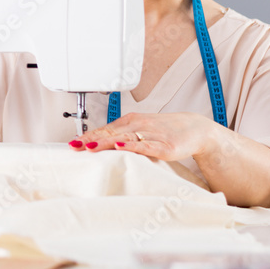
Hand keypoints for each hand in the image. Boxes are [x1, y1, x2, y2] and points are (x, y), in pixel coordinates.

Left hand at [68, 111, 221, 163]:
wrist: (196, 129)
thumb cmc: (166, 130)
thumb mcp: (141, 130)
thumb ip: (122, 136)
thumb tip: (99, 143)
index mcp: (131, 121)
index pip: (104, 129)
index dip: (87, 136)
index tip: (72, 143)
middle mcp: (138, 125)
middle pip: (110, 132)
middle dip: (91, 139)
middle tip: (74, 146)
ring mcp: (151, 135)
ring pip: (124, 138)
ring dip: (105, 141)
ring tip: (90, 146)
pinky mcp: (164, 146)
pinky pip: (145, 145)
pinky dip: (132, 146)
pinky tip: (121, 147)